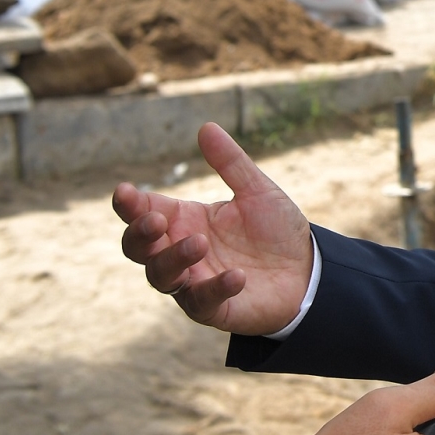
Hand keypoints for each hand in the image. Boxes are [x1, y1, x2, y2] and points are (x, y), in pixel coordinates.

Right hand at [113, 122, 313, 334]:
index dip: (130, 203)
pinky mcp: (213, 308)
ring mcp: (193, 281)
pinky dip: (215, 288)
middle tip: (154, 220)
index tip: (125, 191)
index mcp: (185, 220)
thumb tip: (206, 126)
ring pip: (161, 276)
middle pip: (138, 248)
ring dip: (173, 259)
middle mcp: (181, 252)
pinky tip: (236, 275)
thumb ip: (231, 163)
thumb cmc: (277, 231)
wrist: (309, 271)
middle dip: (139, 234)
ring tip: (198, 243)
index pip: (144, 211)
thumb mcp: (257, 191)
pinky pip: (201, 302)